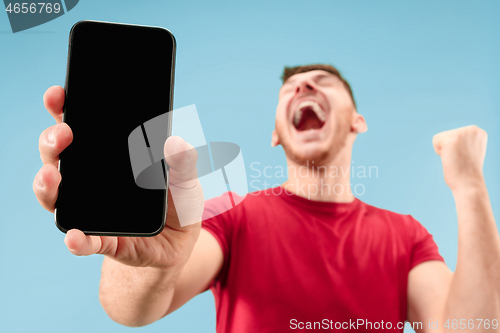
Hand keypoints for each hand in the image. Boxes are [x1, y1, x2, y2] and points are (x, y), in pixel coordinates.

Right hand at [33, 86, 203, 268]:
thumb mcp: (188, 178)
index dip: (64, 109)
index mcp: (111, 158)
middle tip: (63, 134)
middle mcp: (92, 181)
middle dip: (52, 142)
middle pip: (60, 156)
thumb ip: (184, 161)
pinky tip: (74, 236)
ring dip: (48, 185)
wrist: (180, 243)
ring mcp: (92, 211)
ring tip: (53, 175)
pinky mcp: (104, 242)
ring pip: (58, 196)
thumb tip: (175, 141)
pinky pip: (85, 241)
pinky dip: (77, 240)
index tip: (59, 94)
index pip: (81, 128)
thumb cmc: (180, 203)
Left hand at [432, 125, 486, 191]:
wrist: (469, 183)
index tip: (465, 157)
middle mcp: (472, 130)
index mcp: (478, 132)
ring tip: (455, 159)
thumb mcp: (468, 150)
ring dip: (444, 151)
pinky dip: (439, 152)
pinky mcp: (452, 139)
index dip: (455, 148)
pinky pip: (436, 141)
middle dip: (448, 148)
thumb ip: (462, 141)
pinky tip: (451, 159)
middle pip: (446, 134)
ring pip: (440, 138)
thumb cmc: (467, 170)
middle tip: (459, 159)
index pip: (454, 133)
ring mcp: (462, 133)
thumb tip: (452, 140)